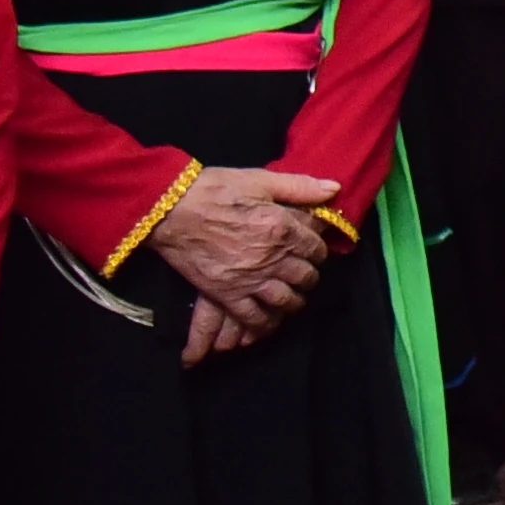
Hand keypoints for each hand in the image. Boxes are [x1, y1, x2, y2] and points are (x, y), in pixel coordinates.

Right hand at [151, 166, 337, 366]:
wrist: (171, 210)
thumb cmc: (216, 190)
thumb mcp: (260, 180)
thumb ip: (299, 187)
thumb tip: (334, 188)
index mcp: (283, 228)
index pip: (316, 248)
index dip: (318, 251)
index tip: (313, 252)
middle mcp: (272, 257)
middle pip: (305, 277)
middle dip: (309, 277)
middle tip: (304, 275)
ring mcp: (249, 279)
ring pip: (285, 301)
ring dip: (293, 302)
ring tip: (291, 298)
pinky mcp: (226, 294)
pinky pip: (253, 317)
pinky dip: (264, 323)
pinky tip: (267, 321)